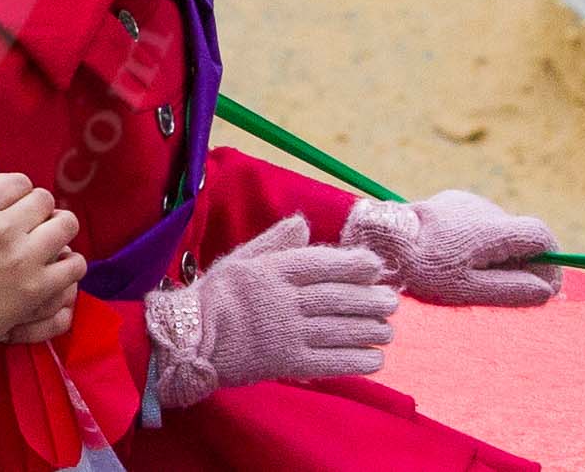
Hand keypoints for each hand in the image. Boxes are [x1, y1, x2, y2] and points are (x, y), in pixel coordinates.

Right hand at [0, 175, 85, 343]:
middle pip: (45, 200)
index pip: (17, 181)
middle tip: (33, 222)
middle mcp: (4, 228)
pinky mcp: (38, 288)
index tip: (14, 202)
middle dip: (40, 208)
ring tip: (50, 241)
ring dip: (60, 230)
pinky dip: (70, 263)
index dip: (17, 190)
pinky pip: (74, 265)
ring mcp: (25, 259)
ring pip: (67, 225)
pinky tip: (59, 267)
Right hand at [144, 215, 398, 409]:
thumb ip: (274, 242)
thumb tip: (303, 223)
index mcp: (272, 271)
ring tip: (388, 330)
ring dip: (370, 330)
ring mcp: (287, 332)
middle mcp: (283, 300)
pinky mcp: (288, 362)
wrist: (191, 338)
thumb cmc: (217, 296)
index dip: (353, 264)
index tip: (375, 265)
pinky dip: (357, 360)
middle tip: (392, 300)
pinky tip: (375, 358)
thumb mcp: (240, 259)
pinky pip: (331, 361)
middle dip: (370, 299)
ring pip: (340, 329)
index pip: (321, 264)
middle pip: (337, 298)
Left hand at [341, 190, 560, 307]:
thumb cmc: (421, 268)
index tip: (542, 286)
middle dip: (523, 262)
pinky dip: (480, 241)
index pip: (542, 235)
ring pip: (501, 230)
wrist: (378, 238)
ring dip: (500, 252)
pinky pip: (481, 223)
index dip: (549, 261)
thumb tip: (546, 290)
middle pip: (522, 234)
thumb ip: (510, 289)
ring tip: (471, 273)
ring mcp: (467, 201)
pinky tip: (456, 256)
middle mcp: (483, 208)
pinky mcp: (452, 201)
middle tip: (503, 287)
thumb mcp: (467, 288)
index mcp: (490, 229)